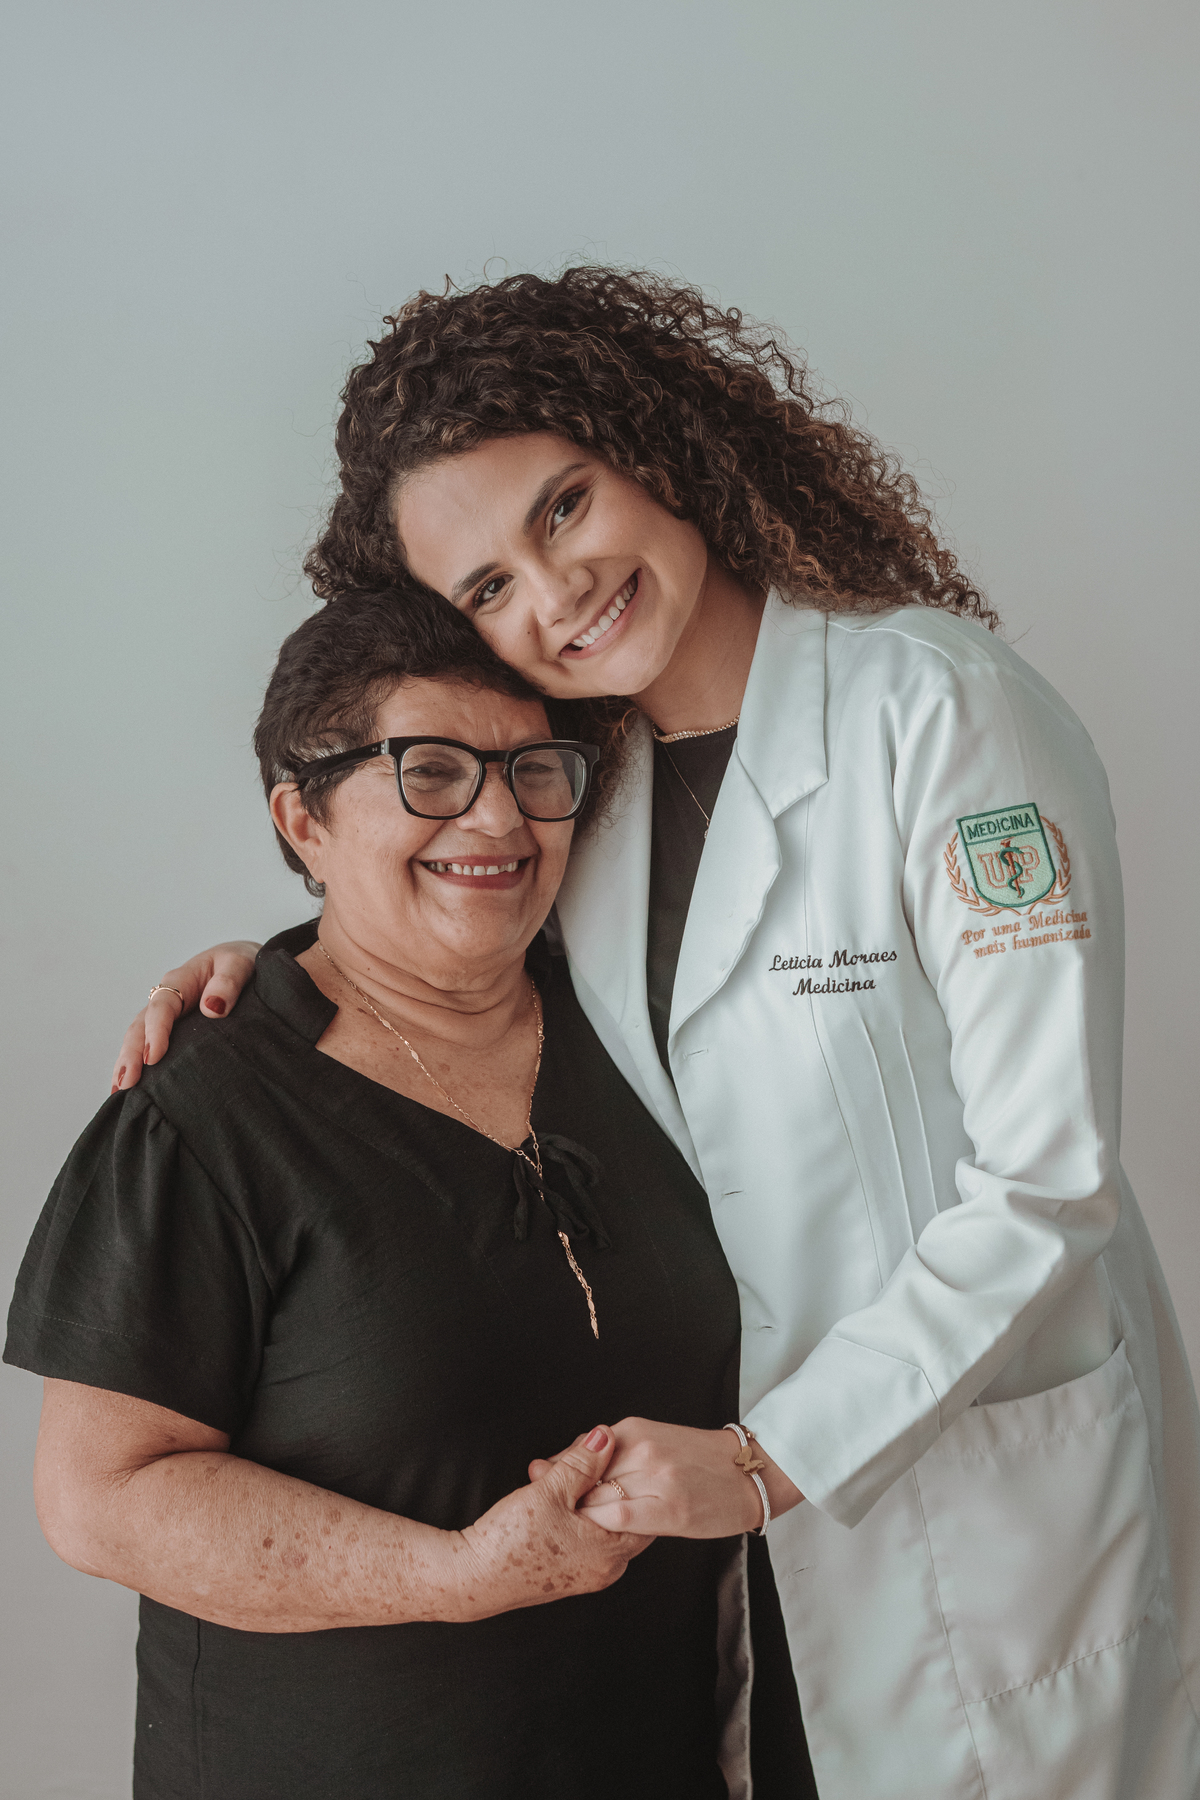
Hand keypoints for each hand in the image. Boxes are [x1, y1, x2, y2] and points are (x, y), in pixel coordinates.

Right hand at [111, 942, 260, 1091]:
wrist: (243, 965)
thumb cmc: (241, 963)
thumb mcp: (240, 963)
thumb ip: (229, 982)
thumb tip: (212, 1008)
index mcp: (181, 980)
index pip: (162, 1006)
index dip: (156, 1031)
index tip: (154, 1057)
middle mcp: (167, 998)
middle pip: (140, 1026)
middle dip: (131, 1054)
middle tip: (126, 1083)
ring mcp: (166, 1016)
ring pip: (138, 1039)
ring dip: (126, 1063)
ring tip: (119, 1092)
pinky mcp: (170, 1031)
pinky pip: (148, 1046)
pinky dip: (136, 1066)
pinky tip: (130, 1088)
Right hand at [451, 1426, 652, 1621]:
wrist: (471, 1578)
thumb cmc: (509, 1540)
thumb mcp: (549, 1491)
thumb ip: (582, 1462)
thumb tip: (607, 1436)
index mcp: (610, 1553)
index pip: (643, 1510)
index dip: (626, 1476)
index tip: (608, 1454)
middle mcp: (606, 1570)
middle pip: (622, 1516)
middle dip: (602, 1484)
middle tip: (577, 1460)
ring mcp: (588, 1575)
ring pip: (602, 1525)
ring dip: (585, 1498)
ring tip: (555, 1476)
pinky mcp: (569, 1575)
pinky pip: (587, 1539)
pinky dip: (576, 1516)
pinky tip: (552, 1498)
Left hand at [533, 1418, 803, 1538]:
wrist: (749, 1472)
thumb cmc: (701, 1461)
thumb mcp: (654, 1442)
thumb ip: (616, 1452)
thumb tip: (575, 1461)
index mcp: (634, 1429)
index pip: (580, 1451)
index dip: (557, 1472)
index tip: (541, 1484)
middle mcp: (640, 1448)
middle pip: (582, 1474)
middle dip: (559, 1493)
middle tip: (542, 1510)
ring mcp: (653, 1477)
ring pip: (595, 1497)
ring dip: (577, 1515)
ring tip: (565, 1528)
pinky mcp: (667, 1507)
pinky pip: (616, 1517)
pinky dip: (600, 1527)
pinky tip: (594, 1538)